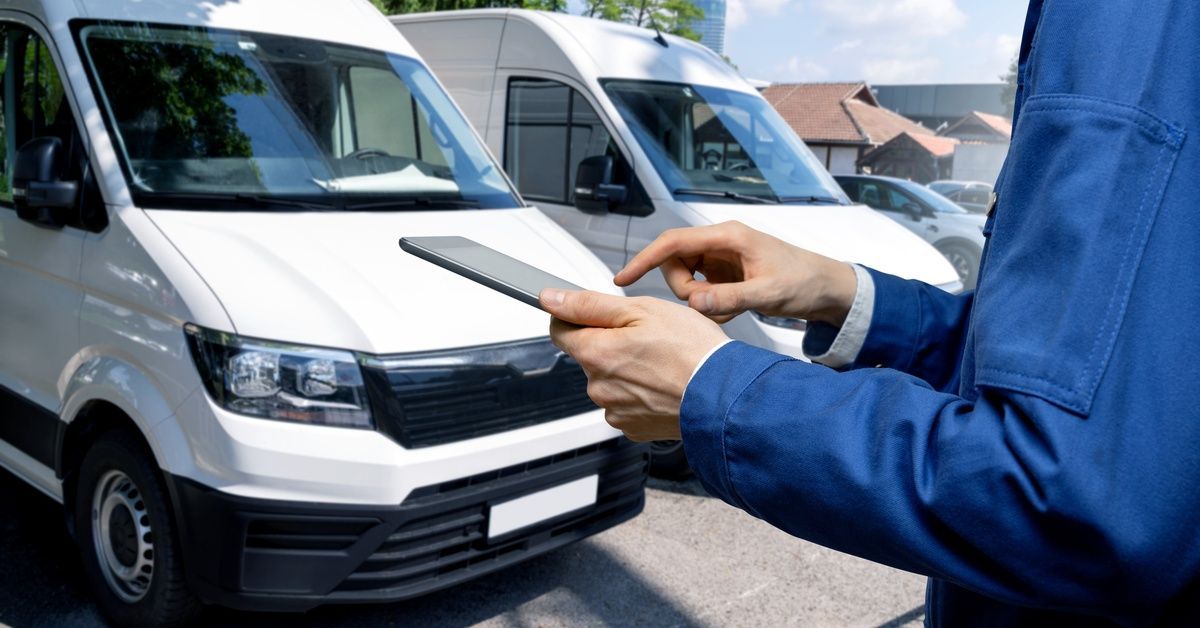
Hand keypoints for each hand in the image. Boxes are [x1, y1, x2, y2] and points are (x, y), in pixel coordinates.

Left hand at [541, 288, 728, 441]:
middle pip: (589, 355)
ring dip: (628, 369)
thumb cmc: (692, 351)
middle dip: (610, 344)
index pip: (559, 330)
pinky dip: (641, 392)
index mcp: (595, 353)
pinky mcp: (633, 427)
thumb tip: (551, 299)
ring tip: (662, 362)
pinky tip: (664, 383)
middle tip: (647, 337)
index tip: (597, 315)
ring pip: (610, 380)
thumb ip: (589, 304)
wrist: (725, 396)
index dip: (577, 316)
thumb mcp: (641, 310)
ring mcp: (615, 410)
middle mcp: (598, 386)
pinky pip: (627, 403)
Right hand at [615, 221, 857, 325]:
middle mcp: (721, 244)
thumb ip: (730, 298)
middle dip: (684, 290)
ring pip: (686, 280)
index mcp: (728, 237)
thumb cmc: (805, 281)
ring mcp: (722, 259)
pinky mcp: (726, 274)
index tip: (623, 279)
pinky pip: (701, 291)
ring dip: (699, 300)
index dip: (644, 260)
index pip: (673, 243)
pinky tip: (733, 310)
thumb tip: (695, 302)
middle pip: (675, 264)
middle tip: (710, 306)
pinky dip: (710, 305)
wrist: (827, 289)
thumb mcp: (768, 293)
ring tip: (729, 309)